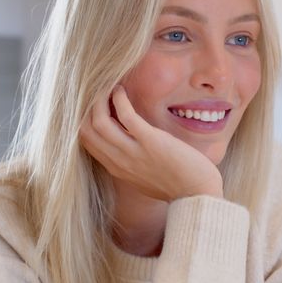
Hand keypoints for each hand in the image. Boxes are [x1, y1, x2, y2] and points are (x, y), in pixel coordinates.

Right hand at [80, 85, 223, 200]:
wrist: (197, 194)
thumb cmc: (176, 185)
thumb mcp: (142, 177)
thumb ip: (129, 162)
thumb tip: (125, 142)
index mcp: (116, 168)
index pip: (86, 142)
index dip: (84, 120)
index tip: (94, 106)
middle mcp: (119, 161)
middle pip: (85, 131)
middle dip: (87, 108)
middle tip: (98, 92)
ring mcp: (133, 152)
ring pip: (99, 122)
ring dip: (100, 99)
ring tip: (108, 88)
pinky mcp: (150, 141)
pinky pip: (126, 115)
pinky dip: (119, 99)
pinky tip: (121, 91)